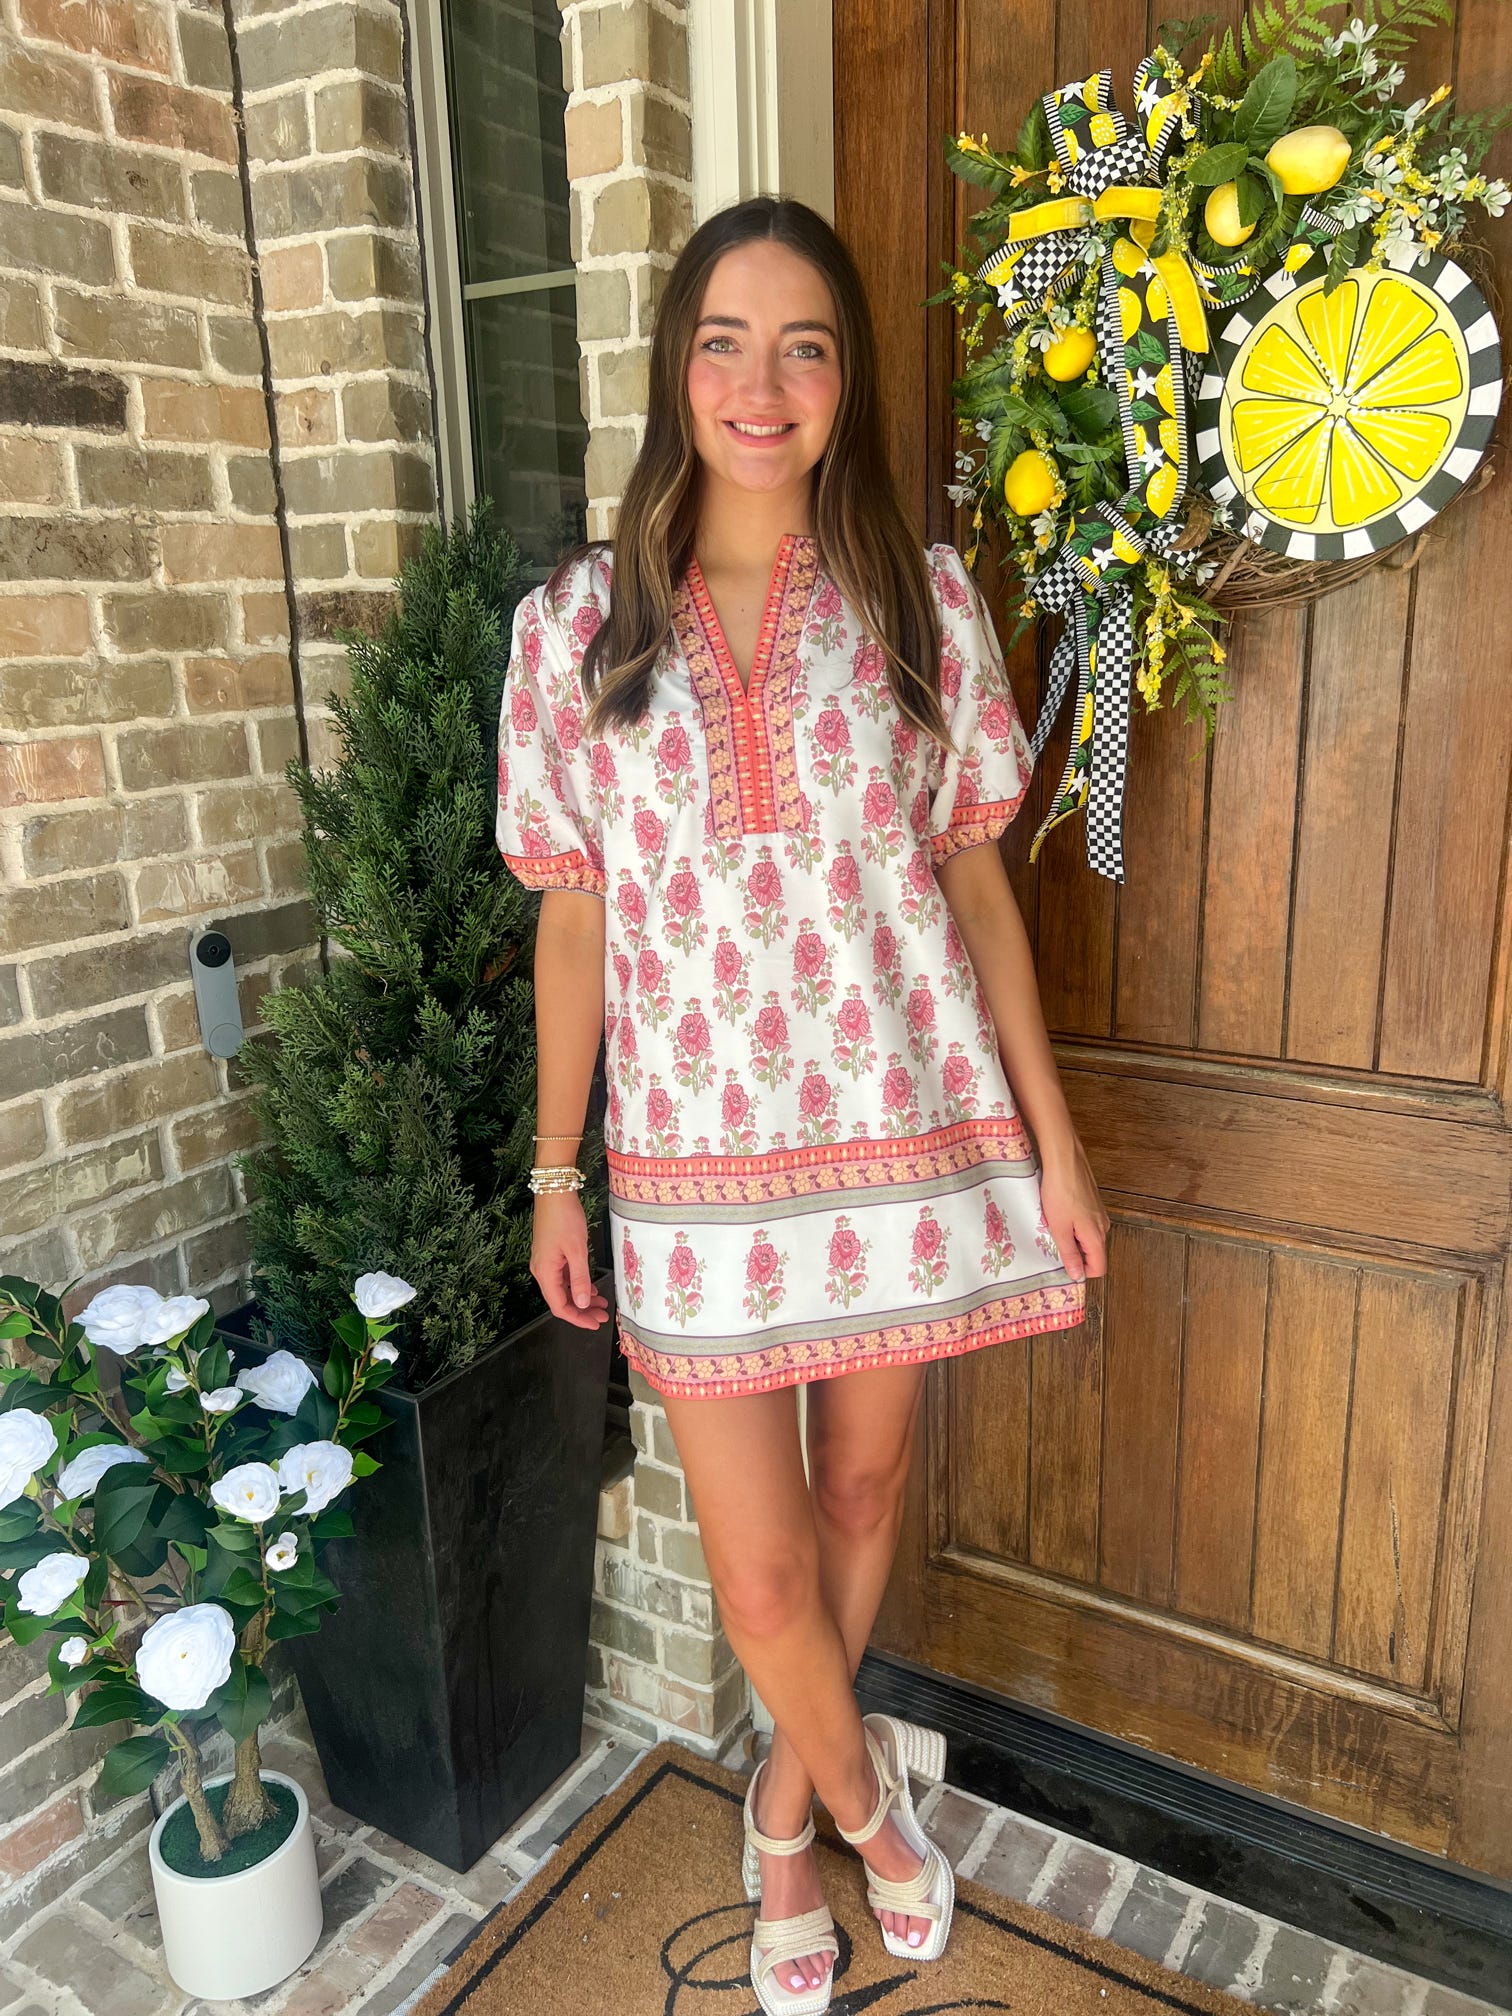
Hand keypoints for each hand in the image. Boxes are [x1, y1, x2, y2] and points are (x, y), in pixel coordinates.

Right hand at [530, 1192, 610, 1327]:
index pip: (560, 1307)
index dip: (577, 1319)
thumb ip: (579, 1279)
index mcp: (545, 1272)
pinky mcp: (551, 1254)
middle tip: (602, 1316)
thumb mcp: (577, 1250)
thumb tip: (580, 1304)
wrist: (554, 1191)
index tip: (595, 1324)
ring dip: (581, 1298)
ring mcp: (546, 1262)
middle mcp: (542, 1271)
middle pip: (561, 1300)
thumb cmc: (564, 1218)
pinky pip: (563, 1277)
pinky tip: (590, 1287)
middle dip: (582, 1310)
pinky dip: (577, 1284)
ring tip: (601, 1303)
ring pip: (563, 1289)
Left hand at [1038, 1132, 1108, 1283]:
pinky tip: (1057, 1213)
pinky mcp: (1092, 1202)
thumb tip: (1077, 1275)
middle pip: (1093, 1253)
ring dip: (1071, 1237)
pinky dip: (1072, 1224)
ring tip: (1053, 1226)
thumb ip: (1069, 1253)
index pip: (1099, 1268)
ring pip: (1087, 1237)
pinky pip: (1085, 1223)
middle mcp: (1103, 1226)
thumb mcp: (1059, 1228)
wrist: (1064, 1158)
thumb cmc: (1060, 1191)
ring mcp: (1099, 1213)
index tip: (1062, 1267)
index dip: (1081, 1272)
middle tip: (1052, 1244)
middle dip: (1074, 1254)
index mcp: (1096, 1236)